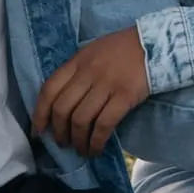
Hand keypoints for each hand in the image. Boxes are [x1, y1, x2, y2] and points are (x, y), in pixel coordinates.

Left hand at [33, 27, 150, 156]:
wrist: (155, 43)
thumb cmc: (122, 49)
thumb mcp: (92, 53)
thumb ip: (76, 72)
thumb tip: (62, 102)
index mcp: (77, 61)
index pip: (49, 90)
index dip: (39, 114)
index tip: (38, 131)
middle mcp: (87, 73)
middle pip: (62, 109)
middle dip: (59, 132)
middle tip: (63, 143)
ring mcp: (106, 84)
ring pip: (81, 120)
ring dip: (77, 141)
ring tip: (80, 149)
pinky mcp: (124, 96)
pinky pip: (104, 124)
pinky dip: (96, 141)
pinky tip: (96, 149)